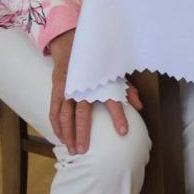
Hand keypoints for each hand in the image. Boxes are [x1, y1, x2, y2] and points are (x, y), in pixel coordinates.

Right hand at [47, 29, 140, 154]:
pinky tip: (60, 137)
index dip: (118, 116)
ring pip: (65, 114)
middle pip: (82, 113)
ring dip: (68, 133)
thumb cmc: (97, 63)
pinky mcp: (56, 89)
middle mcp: (83, 86)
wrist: (73, 44)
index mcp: (100, 82)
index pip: (111, 100)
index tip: (123, 131)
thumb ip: (128, 90)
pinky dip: (56, 125)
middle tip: (84, 150)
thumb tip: (139, 107)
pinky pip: (54, 110)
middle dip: (83, 133)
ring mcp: (67, 88)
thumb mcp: (115, 73)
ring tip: (72, 149)